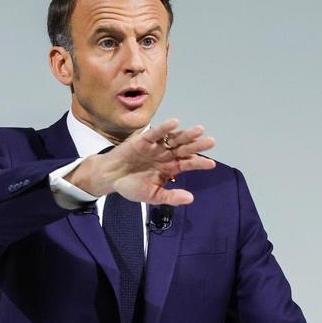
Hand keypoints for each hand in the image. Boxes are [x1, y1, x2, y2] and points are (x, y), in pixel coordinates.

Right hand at [65, 119, 215, 205]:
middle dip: (197, 145)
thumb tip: (190, 199)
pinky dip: (164, 128)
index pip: (188, 163)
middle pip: (185, 148)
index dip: (199, 163)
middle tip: (211, 142)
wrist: (110, 178)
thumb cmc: (131, 186)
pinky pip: (156, 133)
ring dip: (186, 134)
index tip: (211, 164)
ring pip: (174, 139)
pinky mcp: (143, 140)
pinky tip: (175, 123)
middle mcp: (165, 155)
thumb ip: (171, 197)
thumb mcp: (153, 196)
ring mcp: (156, 146)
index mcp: (170, 167)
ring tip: (199, 131)